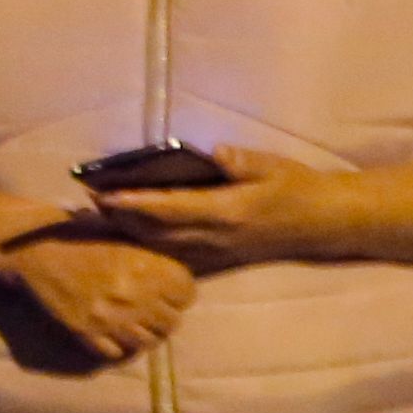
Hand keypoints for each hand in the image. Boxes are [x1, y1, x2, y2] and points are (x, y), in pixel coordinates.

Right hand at [3, 230, 195, 360]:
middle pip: (171, 323)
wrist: (37, 250)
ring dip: (141, 336)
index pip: (187, 295)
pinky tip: (110, 334)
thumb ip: (153, 259)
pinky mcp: (86, 331)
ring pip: (146, 342)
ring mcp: (111, 316)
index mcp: (148, 266)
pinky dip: (116, 347)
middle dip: (163, 318)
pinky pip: (115, 353)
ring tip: (131, 326)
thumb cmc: (81, 237)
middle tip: (148, 313)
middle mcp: (135, 294)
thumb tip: (175, 279)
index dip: (178, 295)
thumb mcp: (124, 237)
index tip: (166, 293)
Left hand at [86, 146, 343, 273]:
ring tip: (102, 216)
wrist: (324, 223)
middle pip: (155, 232)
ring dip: (129, 233)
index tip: (104, 193)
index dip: (133, 202)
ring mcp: (215, 252)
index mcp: (226, 212)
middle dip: (120, 218)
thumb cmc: (297, 187)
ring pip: (161, 247)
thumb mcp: (272, 166)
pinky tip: (131, 236)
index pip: (168, 209)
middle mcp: (215, 237)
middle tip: (89, 201)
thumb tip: (213, 152)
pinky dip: (150, 246)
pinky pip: (175, 256)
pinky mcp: (218, 260)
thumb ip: (240, 161)